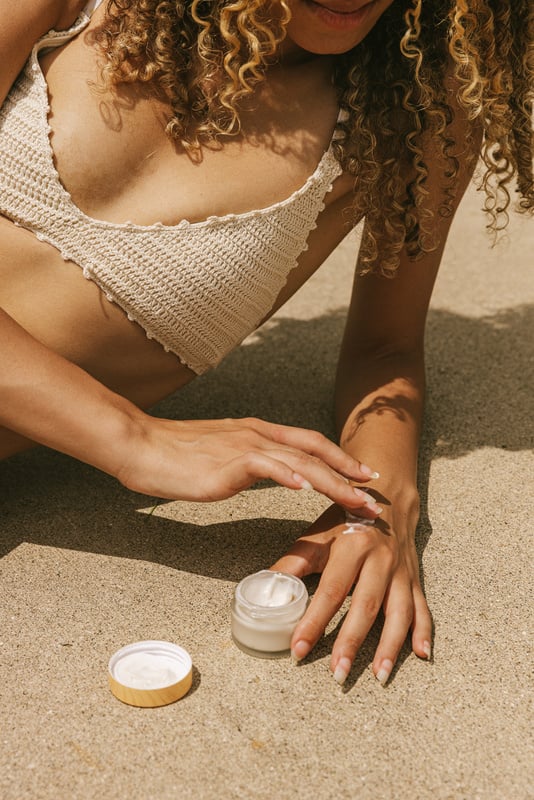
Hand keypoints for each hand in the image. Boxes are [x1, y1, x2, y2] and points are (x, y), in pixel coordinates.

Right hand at [116, 415, 382, 509]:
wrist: (140, 445)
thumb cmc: (174, 454)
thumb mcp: (220, 454)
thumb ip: (248, 461)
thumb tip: (270, 473)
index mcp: (256, 432)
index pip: (308, 442)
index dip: (339, 457)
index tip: (362, 474)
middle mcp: (256, 434)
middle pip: (313, 450)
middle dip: (348, 472)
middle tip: (374, 494)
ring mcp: (242, 446)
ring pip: (298, 460)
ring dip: (332, 480)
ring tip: (356, 499)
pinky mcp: (225, 462)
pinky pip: (263, 465)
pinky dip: (287, 474)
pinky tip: (305, 486)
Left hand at [270, 501, 431, 684]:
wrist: (388, 496)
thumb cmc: (346, 518)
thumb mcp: (318, 534)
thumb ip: (294, 562)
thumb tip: (267, 587)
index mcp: (353, 547)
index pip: (331, 591)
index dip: (314, 621)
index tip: (298, 648)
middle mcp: (381, 560)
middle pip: (365, 608)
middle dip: (351, 643)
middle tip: (338, 674)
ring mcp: (401, 572)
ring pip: (398, 613)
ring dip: (390, 647)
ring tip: (379, 676)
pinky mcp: (415, 579)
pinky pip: (422, 608)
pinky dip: (423, 632)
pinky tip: (421, 655)